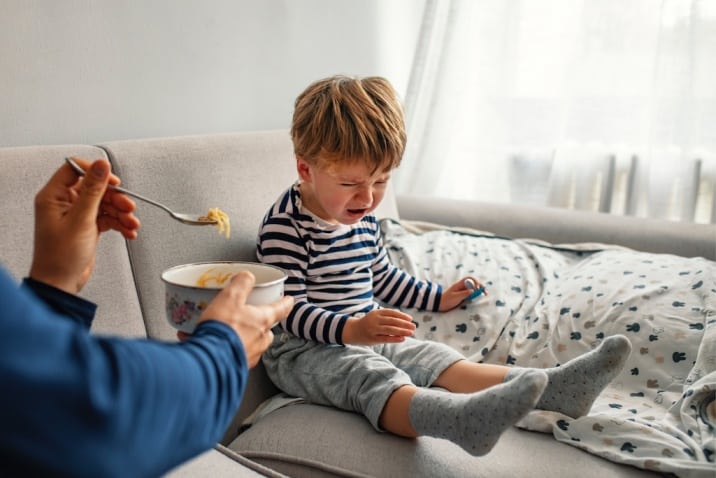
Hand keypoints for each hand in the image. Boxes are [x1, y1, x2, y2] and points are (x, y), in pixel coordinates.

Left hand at [29, 158, 140, 293]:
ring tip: (131, 224)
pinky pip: (107, 218)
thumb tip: (101, 165)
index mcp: (54, 196)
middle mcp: (64, 203)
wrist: (61, 283)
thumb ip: (93, 190)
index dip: (96, 172)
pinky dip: (119, 223)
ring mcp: (76, 215)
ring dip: (121, 213)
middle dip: (115, 198)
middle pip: (96, 188)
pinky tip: (128, 231)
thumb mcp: (81, 219)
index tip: (114, 182)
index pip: (75, 169)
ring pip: (105, 203)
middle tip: (128, 208)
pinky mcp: (87, 226)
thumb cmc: (60, 257)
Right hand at [194, 271, 293, 367]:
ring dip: (244, 337)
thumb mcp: (230, 297)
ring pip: (253, 343)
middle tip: (250, 316)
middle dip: (260, 323)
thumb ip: (241, 284)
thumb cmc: (222, 329)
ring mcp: (250, 355)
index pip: (281, 309)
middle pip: (266, 329)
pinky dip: (232, 349)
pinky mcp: (238, 366)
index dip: (285, 303)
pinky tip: (218, 345)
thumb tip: (247, 276)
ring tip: (228, 331)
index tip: (289, 300)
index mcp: (262, 320)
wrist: (209, 360)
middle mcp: (260, 340)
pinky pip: (238, 355)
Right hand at [341, 308, 415, 344]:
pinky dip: (395, 339)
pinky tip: (402, 339)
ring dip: (402, 331)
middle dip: (404, 324)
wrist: (353, 331)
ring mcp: (373, 329)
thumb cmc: (369, 323)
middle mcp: (375, 320)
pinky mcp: (372, 338)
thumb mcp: (376, 316)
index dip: (402, 316)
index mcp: (376, 312)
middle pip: (392, 321)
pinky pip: (386, 338)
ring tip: (411, 333)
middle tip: (414, 326)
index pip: (392, 313)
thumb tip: (405, 321)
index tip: (411, 319)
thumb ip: (388, 317)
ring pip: (390, 330)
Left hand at [439, 277, 487, 310]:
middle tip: (484, 292)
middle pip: (473, 283)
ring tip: (485, 294)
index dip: (475, 282)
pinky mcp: (464, 296)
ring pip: (474, 289)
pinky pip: (472, 294)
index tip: (477, 288)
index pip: (470, 279)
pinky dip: (476, 295)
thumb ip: (464, 294)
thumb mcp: (455, 297)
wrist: (440, 305)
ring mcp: (463, 291)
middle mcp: (462, 287)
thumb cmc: (446, 300)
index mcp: (459, 284)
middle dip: (480, 286)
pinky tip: (479, 298)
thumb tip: (473, 291)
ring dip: (479, 291)